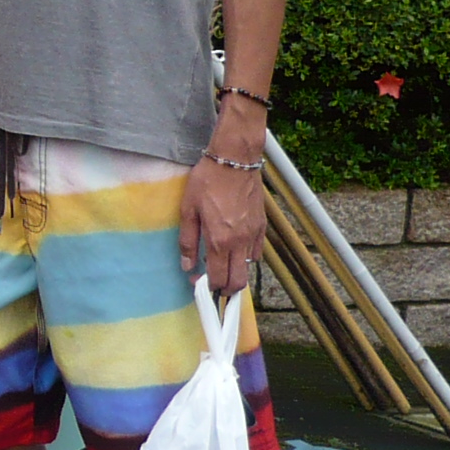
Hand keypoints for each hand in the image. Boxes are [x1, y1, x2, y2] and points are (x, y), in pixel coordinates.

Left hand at [179, 156, 265, 298]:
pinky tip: (234, 249)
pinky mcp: (262, 226)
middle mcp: (240, 242)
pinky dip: (246, 257)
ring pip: (249, 268)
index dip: (208, 287)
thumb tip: (187, 265)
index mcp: (219, 241)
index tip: (198, 283)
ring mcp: (253, 235)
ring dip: (236, 272)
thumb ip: (188, 241)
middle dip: (226, 289)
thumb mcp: (188, 209)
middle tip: (213, 284)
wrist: (235, 160)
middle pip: (238, 282)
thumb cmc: (207, 181)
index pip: (218, 278)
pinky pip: (257, 252)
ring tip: (221, 264)